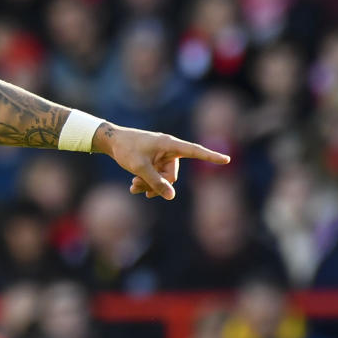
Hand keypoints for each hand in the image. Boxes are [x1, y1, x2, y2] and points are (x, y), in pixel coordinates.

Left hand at [93, 124, 229, 199]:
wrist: (111, 141)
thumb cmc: (126, 149)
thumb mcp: (139, 168)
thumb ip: (155, 182)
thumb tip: (171, 196)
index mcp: (169, 144)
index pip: (194, 151)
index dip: (210, 157)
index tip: (226, 160)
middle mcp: (169, 149)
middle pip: (172, 175)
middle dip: (156, 184)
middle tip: (137, 187)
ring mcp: (162, 155)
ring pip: (163, 178)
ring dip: (149, 185)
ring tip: (133, 187)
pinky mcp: (155, 160)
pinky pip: (157, 175)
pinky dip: (147, 181)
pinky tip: (134, 187)